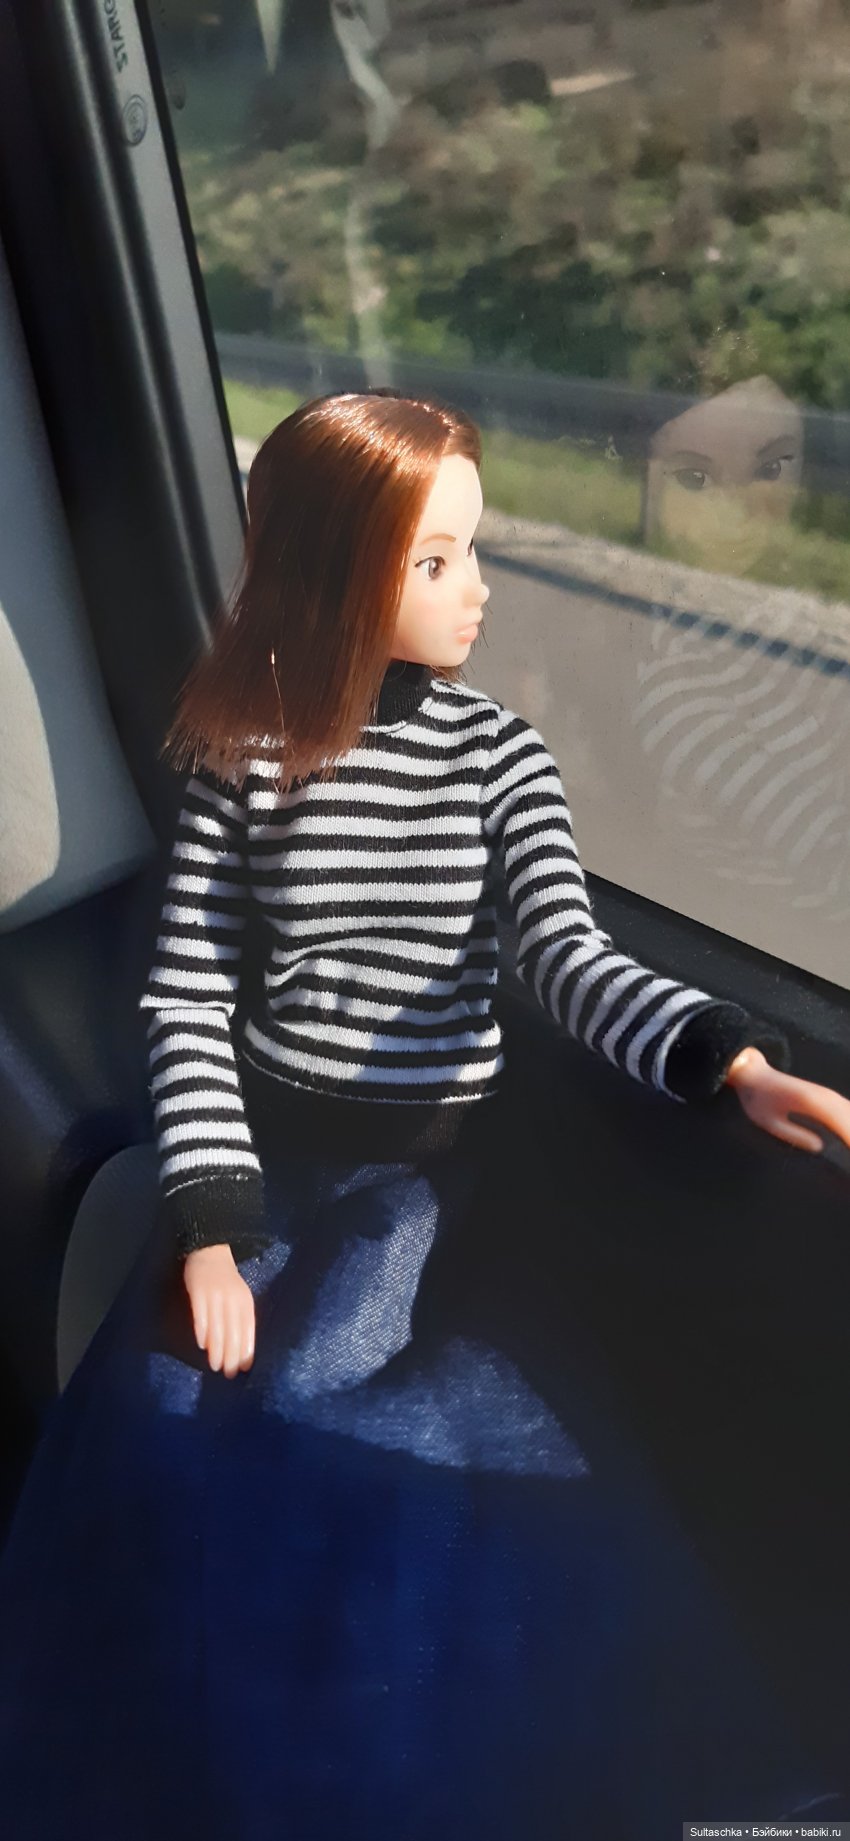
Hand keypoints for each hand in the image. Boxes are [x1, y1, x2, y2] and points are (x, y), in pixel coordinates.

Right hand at [182, 1244, 255, 1376]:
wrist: (210, 1251)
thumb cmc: (226, 1282)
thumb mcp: (239, 1297)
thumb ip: (240, 1319)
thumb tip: (240, 1349)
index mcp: (245, 1302)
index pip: (248, 1331)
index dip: (246, 1351)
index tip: (243, 1369)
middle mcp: (233, 1300)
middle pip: (233, 1333)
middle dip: (231, 1356)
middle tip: (228, 1374)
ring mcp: (216, 1296)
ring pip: (217, 1328)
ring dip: (217, 1349)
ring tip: (215, 1366)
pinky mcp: (199, 1292)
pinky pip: (201, 1316)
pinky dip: (202, 1331)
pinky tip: (201, 1345)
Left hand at [724, 1047, 849, 1156]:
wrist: (755, 1075)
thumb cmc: (758, 1099)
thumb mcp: (770, 1121)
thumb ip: (795, 1134)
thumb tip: (820, 1148)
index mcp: (812, 1102)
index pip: (842, 1122)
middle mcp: (825, 1096)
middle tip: (849, 1163)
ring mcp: (828, 1094)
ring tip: (849, 1150)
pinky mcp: (827, 1097)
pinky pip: (847, 1111)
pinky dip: (849, 1124)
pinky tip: (848, 1139)